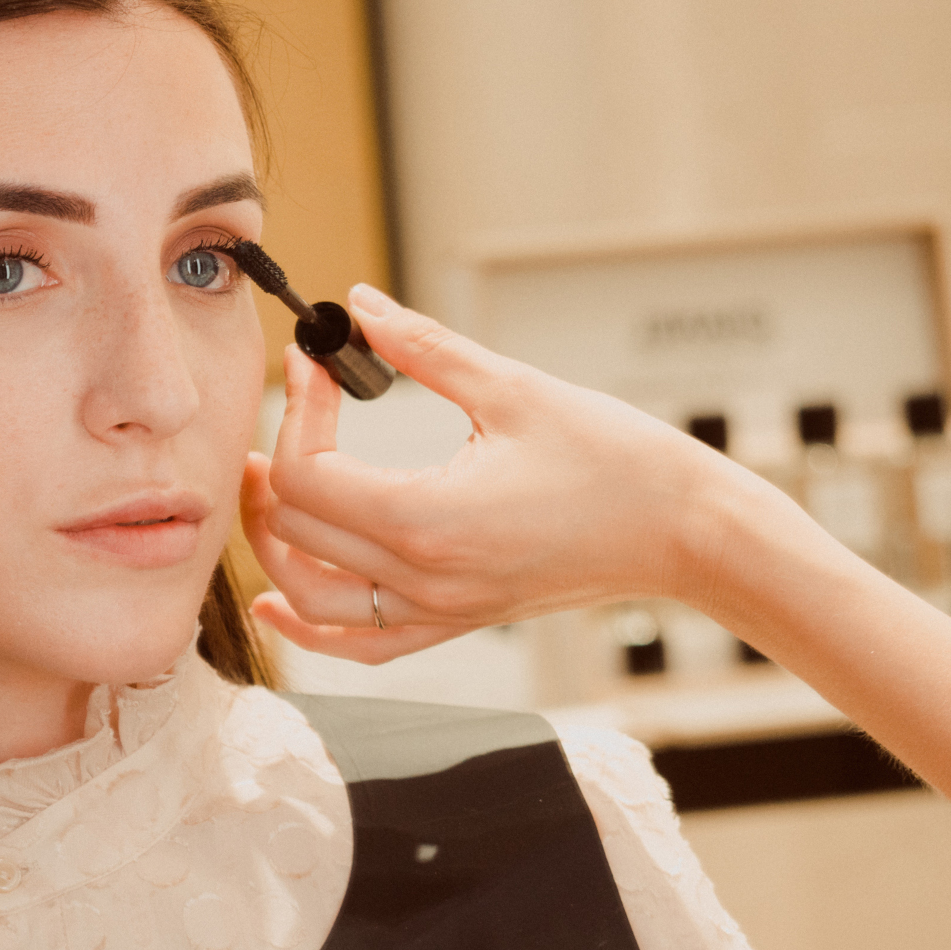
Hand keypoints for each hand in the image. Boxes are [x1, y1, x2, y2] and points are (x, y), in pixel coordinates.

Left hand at [240, 284, 740, 663]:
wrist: (682, 532)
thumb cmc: (616, 461)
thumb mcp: (513, 388)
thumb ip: (423, 347)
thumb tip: (359, 305)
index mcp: (428, 521)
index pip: (306, 477)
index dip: (296, 411)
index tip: (317, 363)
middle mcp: (423, 580)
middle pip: (295, 534)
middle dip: (275, 465)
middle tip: (293, 407)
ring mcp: (439, 610)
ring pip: (312, 599)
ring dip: (275, 544)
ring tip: (268, 486)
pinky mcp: (457, 620)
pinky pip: (362, 643)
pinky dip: (310, 627)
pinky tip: (278, 602)